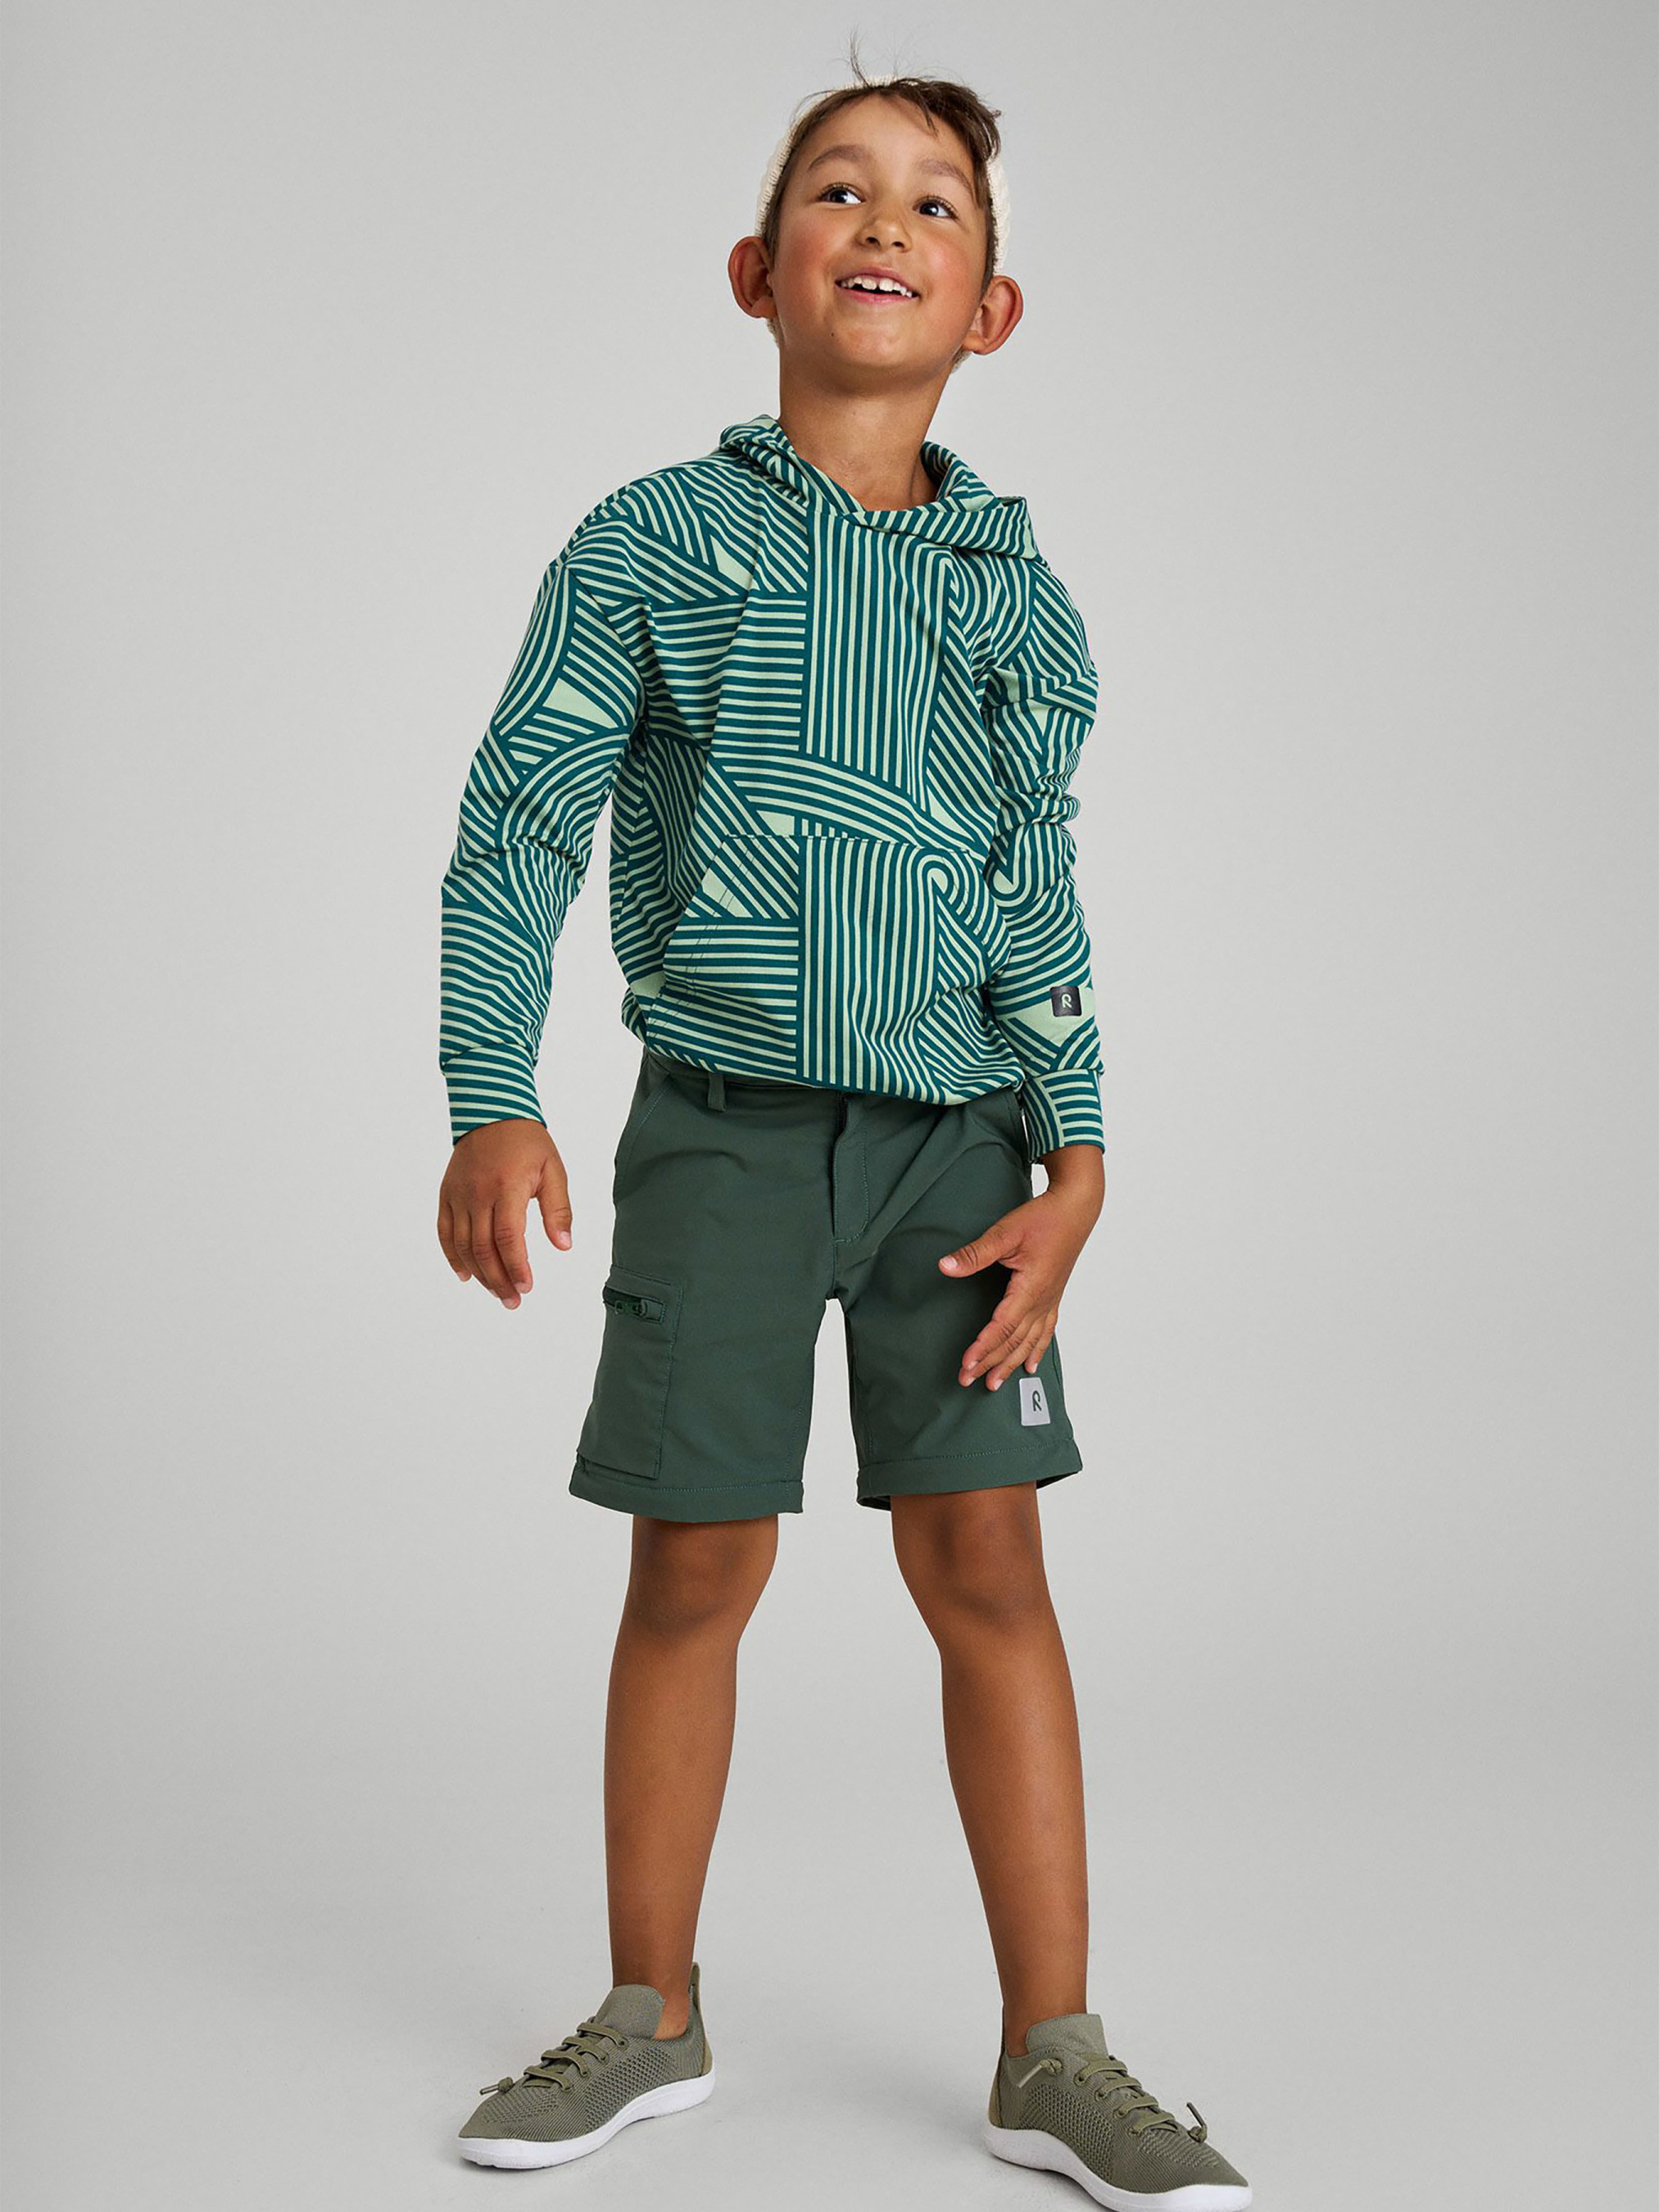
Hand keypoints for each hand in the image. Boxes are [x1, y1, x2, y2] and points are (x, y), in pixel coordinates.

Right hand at [437, 1117, 571, 1308]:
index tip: (527, 1286)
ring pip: (463, 1245)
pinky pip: (444, 1231)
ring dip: (479, 1274)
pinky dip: (453, 1256)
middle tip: (513, 1300)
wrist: (491, 1110)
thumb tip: (563, 1246)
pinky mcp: (446, 1194)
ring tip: (497, 1292)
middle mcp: (478, 1193)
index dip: (517, 1266)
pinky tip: (466, 1275)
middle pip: (483, 1248)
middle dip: (499, 1280)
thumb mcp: (553, 1170)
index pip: (509, 1237)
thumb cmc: (527, 1142)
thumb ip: (558, 1210)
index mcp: (507, 1187)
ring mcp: (458, 1194)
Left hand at [938, 1145, 1103, 1389]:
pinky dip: (1037, 1351)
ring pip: (1029, 1342)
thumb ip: (975, 1253)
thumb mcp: (1005, 1233)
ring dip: (1011, 1363)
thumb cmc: (1043, 1218)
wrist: (1076, 1209)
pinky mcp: (1053, 1296)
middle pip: (1014, 1341)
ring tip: (995, 1384)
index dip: (983, 1348)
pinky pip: (1045, 1331)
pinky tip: (1031, 1366)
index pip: (1002, 1327)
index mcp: (1030, 1289)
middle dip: (990, 1363)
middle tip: (968, 1381)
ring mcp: (1050, 1300)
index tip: (966, 1364)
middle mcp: (1042, 1301)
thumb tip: (945, 1266)